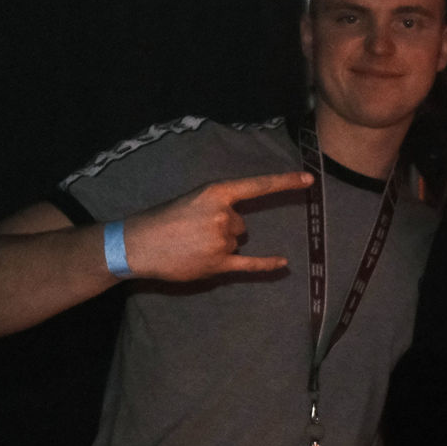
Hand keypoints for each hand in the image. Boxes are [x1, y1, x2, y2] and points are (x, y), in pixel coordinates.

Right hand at [124, 171, 316, 280]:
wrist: (137, 244)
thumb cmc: (163, 219)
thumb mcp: (192, 199)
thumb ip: (218, 206)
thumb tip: (239, 224)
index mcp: (217, 193)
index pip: (257, 186)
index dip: (284, 183)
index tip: (309, 180)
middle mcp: (223, 216)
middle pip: (241, 225)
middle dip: (223, 229)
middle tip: (193, 232)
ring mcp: (222, 241)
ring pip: (236, 243)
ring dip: (219, 246)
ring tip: (190, 246)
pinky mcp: (218, 264)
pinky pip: (249, 265)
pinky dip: (267, 264)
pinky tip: (284, 263)